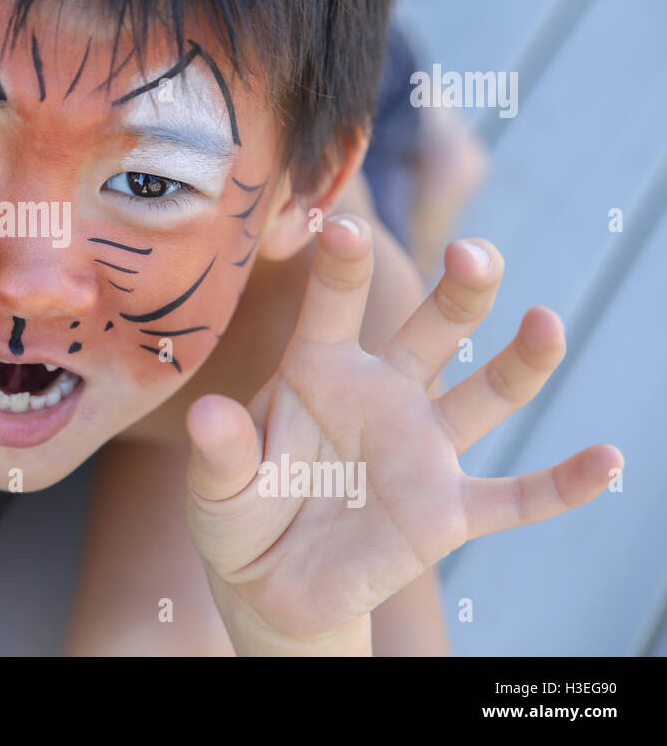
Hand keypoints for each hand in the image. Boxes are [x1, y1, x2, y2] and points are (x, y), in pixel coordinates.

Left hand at [185, 214, 622, 652]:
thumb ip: (220, 452)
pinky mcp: (446, 510)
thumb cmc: (239, 515)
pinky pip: (515, 498)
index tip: (342, 227)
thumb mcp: (217, 486)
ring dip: (520, 363)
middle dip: (458, 291)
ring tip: (545, 324)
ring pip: (485, 394)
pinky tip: (607, 462)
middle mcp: (382, 394)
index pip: (332, 308)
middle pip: (433, 330)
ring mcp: (420, 449)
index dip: (339, 268)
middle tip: (474, 254)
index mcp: (318, 372)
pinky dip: (561, 485)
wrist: (271, 585)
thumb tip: (206, 418)